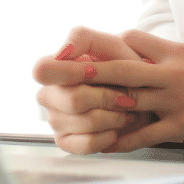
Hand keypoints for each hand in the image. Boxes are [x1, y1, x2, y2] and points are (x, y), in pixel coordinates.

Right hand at [32, 27, 157, 154]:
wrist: (142, 93)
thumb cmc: (124, 64)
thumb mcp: (110, 44)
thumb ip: (83, 39)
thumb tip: (62, 52)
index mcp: (54, 67)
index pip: (42, 70)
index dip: (68, 72)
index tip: (94, 71)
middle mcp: (49, 94)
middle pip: (73, 100)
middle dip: (107, 97)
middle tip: (125, 95)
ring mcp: (55, 120)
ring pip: (86, 122)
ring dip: (115, 116)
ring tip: (126, 109)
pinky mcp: (66, 141)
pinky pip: (88, 143)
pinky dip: (110, 135)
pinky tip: (116, 126)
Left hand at [36, 29, 183, 152]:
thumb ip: (163, 52)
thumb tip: (133, 44)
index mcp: (173, 53)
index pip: (134, 40)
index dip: (110, 43)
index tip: (84, 48)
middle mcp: (169, 74)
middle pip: (122, 69)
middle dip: (90, 70)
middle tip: (62, 69)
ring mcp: (173, 100)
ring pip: (129, 100)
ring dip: (99, 104)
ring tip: (73, 106)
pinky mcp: (179, 125)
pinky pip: (145, 134)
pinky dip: (123, 140)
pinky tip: (104, 143)